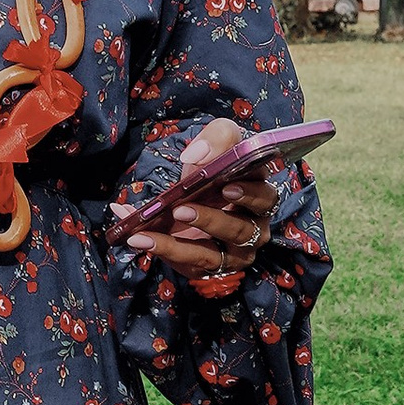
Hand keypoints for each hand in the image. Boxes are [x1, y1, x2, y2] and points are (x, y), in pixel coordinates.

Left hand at [125, 117, 278, 282]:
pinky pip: (190, 265)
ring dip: (180, 246)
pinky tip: (139, 239)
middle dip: (211, 220)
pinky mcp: (211, 266)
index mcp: (260, 196)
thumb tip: (196, 154)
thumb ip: (217, 138)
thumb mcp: (218, 142)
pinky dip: (163, 251)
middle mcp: (254, 228)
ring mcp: (234, 252)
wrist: (195, 192)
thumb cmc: (214, 167)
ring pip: (214, 256)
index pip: (264, 197)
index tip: (226, 187)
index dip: (249, 194)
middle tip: (181, 209)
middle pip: (241, 230)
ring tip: (148, 233)